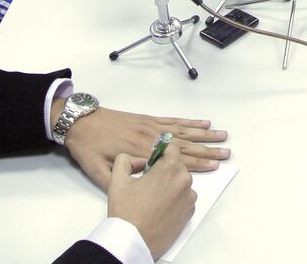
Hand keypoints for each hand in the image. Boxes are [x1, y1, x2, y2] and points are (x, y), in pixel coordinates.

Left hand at [60, 103, 230, 189]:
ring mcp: (151, 127)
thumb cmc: (89, 148)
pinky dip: (190, 122)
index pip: (175, 160)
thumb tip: (140, 188)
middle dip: (207, 150)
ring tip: (221, 136)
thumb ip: (119, 182)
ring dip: (204, 134)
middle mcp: (151, 138)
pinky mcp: (148, 120)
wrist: (80, 121)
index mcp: (141, 152)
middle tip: (226, 152)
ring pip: (184, 131)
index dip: (196, 164)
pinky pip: (173, 121)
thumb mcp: (98, 172)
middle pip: (186, 145)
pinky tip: (202, 123)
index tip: (214, 166)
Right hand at [106, 144, 196, 260]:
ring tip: (153, 197)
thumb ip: (125, 160)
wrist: (132, 241)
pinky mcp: (190, 212)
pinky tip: (160, 207)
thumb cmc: (126, 212)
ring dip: (171, 184)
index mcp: (169, 168)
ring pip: (181, 182)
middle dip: (164, 169)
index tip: (153, 159)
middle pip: (177, 165)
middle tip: (148, 181)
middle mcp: (184, 181)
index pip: (173, 147)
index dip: (161, 151)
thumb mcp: (117, 179)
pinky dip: (175, 199)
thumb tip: (138, 160)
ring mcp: (189, 198)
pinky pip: (185, 198)